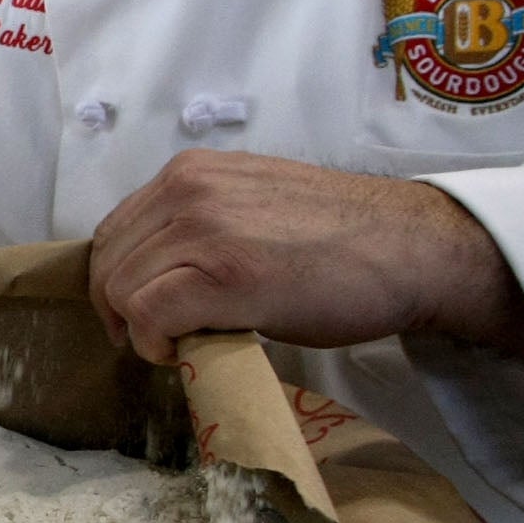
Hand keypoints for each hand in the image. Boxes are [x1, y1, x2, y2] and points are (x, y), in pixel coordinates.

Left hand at [88, 150, 523, 367]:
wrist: (414, 249)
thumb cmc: (345, 241)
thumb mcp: (254, 210)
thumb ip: (202, 226)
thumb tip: (160, 276)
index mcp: (191, 172)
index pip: (116, 231)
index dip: (118, 281)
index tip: (140, 315)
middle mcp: (188, 189)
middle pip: (109, 262)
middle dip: (120, 310)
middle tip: (155, 340)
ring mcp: (204, 228)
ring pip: (122, 288)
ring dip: (139, 329)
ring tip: (179, 344)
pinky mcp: (223, 274)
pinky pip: (148, 312)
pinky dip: (153, 341)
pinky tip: (181, 350)